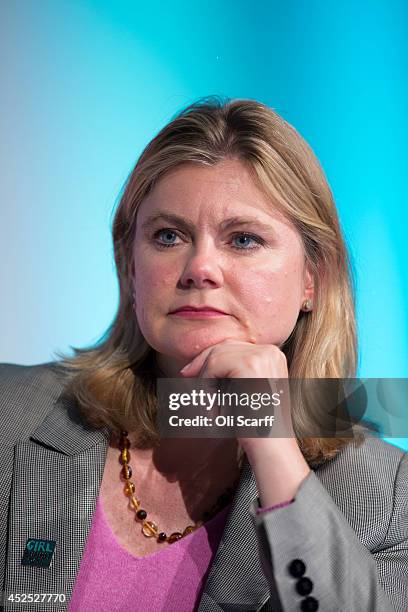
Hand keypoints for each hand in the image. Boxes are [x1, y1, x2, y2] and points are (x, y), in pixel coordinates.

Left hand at [179, 339, 293, 456]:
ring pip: (216, 356)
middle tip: (184, 374)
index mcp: (273, 355)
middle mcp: (270, 351)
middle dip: (202, 361)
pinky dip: (206, 385)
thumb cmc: (255, 425)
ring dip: (205, 379)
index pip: (234, 347)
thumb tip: (198, 363)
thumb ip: (230, 374)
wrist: (270, 446)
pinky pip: (215, 365)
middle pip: (225, 346)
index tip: (191, 371)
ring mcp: (262, 356)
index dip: (210, 358)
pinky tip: (210, 408)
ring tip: (206, 405)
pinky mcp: (250, 364)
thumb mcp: (244, 392)